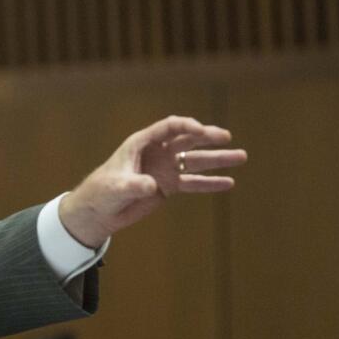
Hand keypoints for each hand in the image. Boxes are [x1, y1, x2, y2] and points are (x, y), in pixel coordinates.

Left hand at [58, 116, 247, 246]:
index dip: (186, 127)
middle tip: (226, 137)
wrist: (98, 211)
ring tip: (241, 157)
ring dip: (217, 159)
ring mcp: (164, 169)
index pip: (169, 128)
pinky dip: (210, 183)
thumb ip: (133, 185)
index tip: (201, 132)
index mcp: (141, 143)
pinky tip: (229, 182)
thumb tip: (152, 185)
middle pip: (187, 140)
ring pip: (195, 161)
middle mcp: (157, 152)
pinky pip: (193, 182)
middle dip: (207, 137)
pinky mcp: (168, 186)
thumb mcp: (115, 187)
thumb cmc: (101, 192)